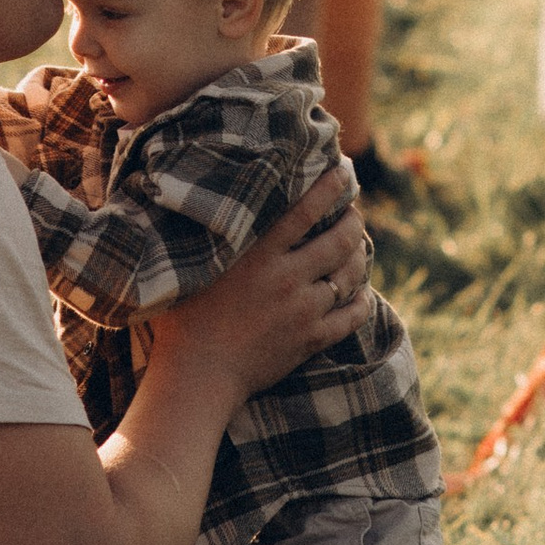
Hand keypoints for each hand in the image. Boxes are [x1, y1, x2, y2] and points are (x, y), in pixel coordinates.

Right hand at [149, 158, 367, 405]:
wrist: (197, 375)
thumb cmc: (182, 318)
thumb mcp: (193, 266)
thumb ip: (210, 236)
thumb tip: (206, 199)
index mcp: (258, 254)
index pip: (306, 209)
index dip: (332, 185)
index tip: (345, 170)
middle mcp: (287, 278)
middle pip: (339, 239)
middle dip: (354, 220)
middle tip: (354, 211)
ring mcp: (302, 311)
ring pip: (349, 275)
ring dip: (359, 257)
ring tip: (358, 246)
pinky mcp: (310, 340)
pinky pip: (351, 317)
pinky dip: (361, 301)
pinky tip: (362, 293)